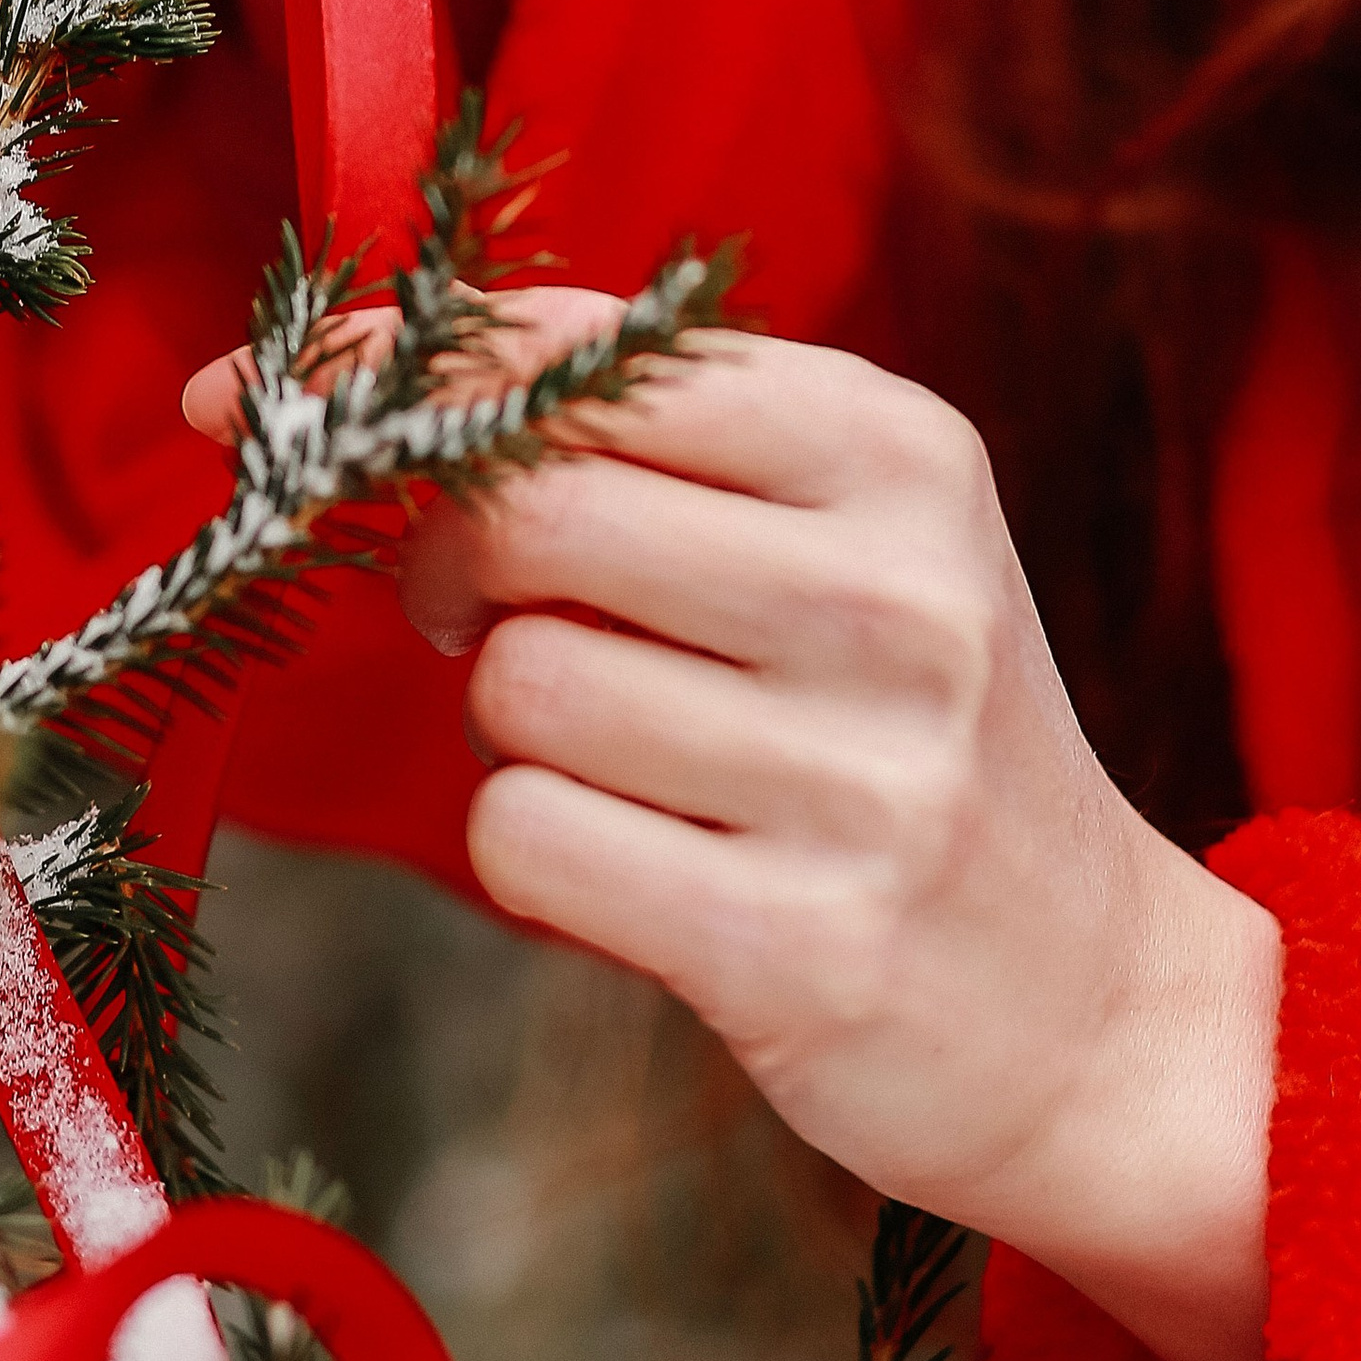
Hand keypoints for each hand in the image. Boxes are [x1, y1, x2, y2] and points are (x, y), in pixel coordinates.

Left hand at [371, 295, 1279, 1360]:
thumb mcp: (833, 522)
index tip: (268, 393)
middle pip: (522, 509)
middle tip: (480, 605)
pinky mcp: (800, 945)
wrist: (1093, 1004)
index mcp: (893, 446)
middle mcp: (891, 592)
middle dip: (448, 556)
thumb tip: (337, 369)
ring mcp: (857, 776)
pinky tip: (643, 865)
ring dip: (519, 724)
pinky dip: (537, 849)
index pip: (584, 356)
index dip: (394, 369)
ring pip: (516, 686)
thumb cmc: (892, 719)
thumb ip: (626, 425)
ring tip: (631, 753)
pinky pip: (528, 839)